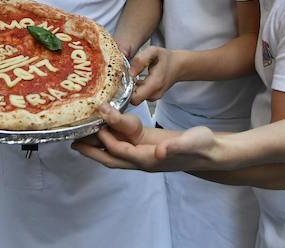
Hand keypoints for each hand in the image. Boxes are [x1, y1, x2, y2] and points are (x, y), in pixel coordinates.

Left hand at [72, 104, 221, 171]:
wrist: (212, 152)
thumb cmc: (203, 146)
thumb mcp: (193, 142)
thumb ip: (177, 147)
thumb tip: (159, 151)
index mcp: (151, 159)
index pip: (122, 151)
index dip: (108, 140)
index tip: (96, 124)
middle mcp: (143, 161)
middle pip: (111, 159)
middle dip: (91, 152)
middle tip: (72, 140)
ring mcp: (143, 155)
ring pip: (114, 153)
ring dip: (97, 145)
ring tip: (81, 133)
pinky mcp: (146, 147)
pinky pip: (122, 145)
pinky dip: (110, 138)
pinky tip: (104, 126)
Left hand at [129, 45, 183, 104]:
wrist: (179, 65)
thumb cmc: (166, 58)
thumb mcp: (153, 51)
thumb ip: (140, 60)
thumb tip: (130, 72)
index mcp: (154, 84)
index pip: (134, 99)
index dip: (125, 91)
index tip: (123, 80)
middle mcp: (154, 94)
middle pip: (133, 99)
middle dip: (126, 90)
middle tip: (125, 77)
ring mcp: (154, 97)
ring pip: (136, 98)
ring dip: (131, 89)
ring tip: (131, 76)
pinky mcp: (153, 96)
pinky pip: (140, 96)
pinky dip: (136, 89)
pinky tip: (136, 79)